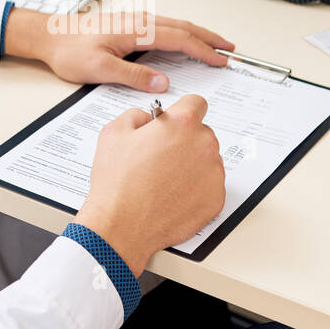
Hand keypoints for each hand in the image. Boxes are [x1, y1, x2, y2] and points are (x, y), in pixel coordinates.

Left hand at [3, 6, 234, 91]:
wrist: (48, 35)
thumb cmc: (69, 50)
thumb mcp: (99, 69)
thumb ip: (132, 76)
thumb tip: (163, 82)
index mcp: (136, 30)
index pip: (179, 39)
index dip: (203, 50)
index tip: (221, 59)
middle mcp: (138, 21)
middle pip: (183, 27)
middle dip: (209, 38)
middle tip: (230, 49)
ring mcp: (134, 20)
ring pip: (175, 24)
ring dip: (197, 34)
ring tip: (214, 44)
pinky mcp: (128, 24)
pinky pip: (164, 26)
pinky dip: (182, 32)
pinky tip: (184, 39)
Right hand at [75, 95, 224, 276]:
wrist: (122, 225)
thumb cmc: (117, 182)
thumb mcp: (114, 132)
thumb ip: (136, 115)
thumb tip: (148, 118)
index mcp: (182, 123)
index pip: (196, 103)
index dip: (181, 111)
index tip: (175, 122)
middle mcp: (204, 145)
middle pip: (202, 133)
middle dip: (185, 140)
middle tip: (161, 157)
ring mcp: (213, 174)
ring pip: (207, 160)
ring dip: (192, 164)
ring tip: (165, 180)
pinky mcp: (215, 199)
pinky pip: (210, 186)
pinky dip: (196, 189)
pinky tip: (173, 195)